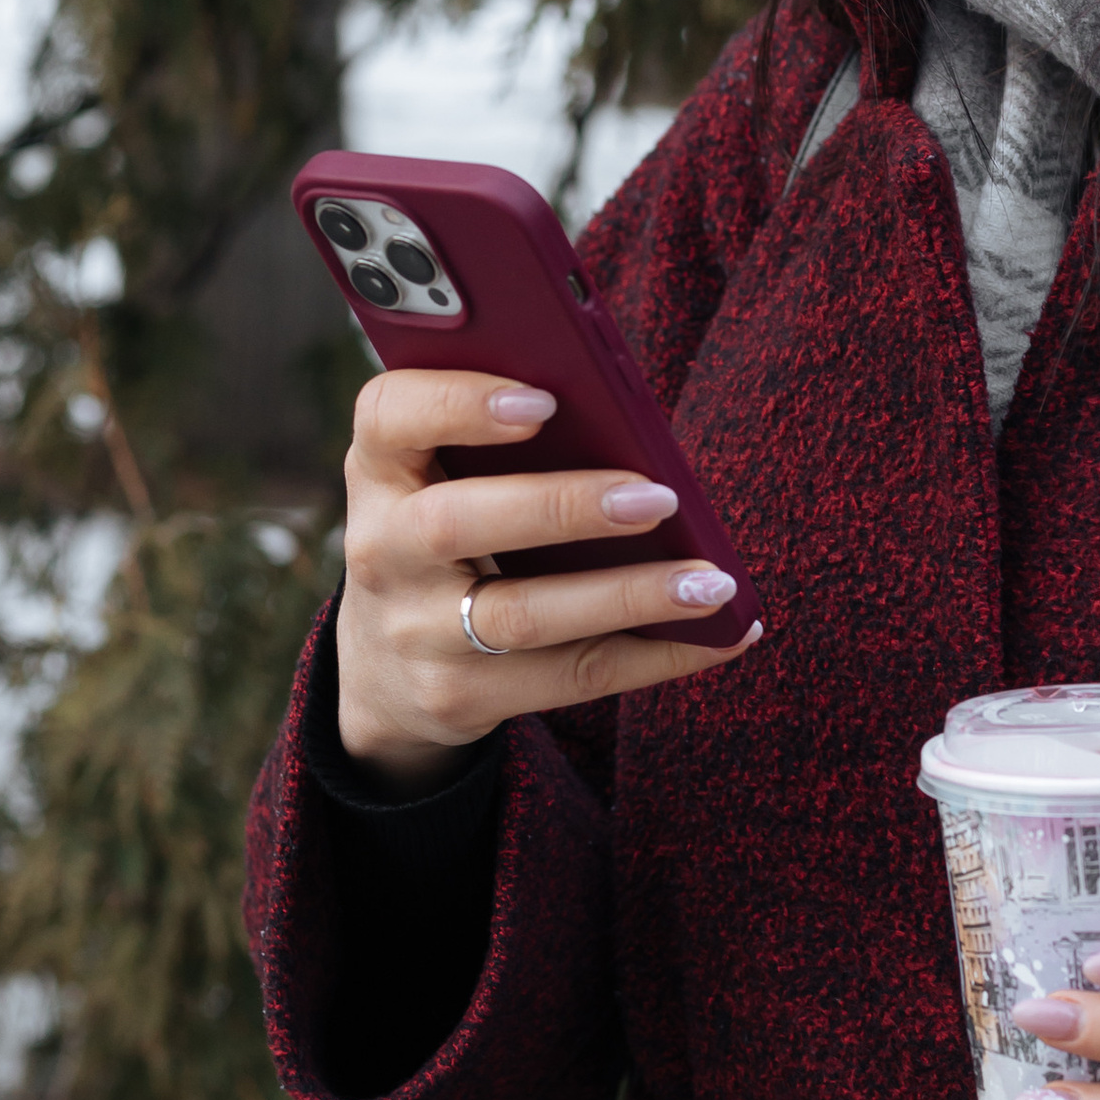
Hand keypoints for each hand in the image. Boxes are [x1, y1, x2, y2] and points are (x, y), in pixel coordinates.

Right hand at [333, 369, 759, 798]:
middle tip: (658, 499)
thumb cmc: (451, 537)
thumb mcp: (444, 479)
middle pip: (457, 523)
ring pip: (522, 615)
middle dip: (563, 507)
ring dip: (628, 596)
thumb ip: (502, 442)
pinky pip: (569, 677)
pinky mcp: (458, 698)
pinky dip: (655, 657)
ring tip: (712, 583)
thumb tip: (630, 423)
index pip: (390, 417)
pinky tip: (718, 635)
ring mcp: (414, 632)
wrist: (384, 669)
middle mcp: (382, 550)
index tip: (543, 401)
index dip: (459, 403)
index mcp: (381, 470)